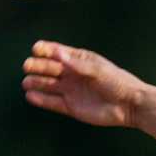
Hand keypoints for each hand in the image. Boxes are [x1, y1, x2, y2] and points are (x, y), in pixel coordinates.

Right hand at [21, 41, 147, 126]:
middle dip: (38, 66)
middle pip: (50, 68)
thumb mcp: (97, 70)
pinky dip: (41, 99)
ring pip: (49, 85)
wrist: (129, 106)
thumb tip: (58, 53)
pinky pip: (53, 102)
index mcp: (80, 60)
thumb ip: (77, 64)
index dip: (46, 49)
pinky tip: (30, 96)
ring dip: (37, 82)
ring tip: (26, 82)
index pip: (58, 52)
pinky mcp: (71, 107)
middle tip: (27, 66)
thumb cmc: (117, 82)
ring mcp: (71, 90)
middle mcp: (72, 74)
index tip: (35, 48)